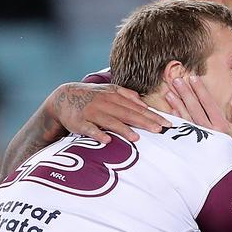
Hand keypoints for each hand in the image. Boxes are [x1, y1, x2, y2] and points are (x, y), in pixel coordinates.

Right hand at [47, 83, 171, 142]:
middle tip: (159, 130)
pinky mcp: (79, 122)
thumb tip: (145, 103)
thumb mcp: (110, 91)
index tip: (166, 124)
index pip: (138, 108)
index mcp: (115, 96)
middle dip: (145, 122)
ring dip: (123, 129)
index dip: (153, 115)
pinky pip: (89, 129)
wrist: (64, 97)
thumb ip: (127, 95)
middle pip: (128, 114)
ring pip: (110, 121)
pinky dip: (97, 134)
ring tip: (136, 138)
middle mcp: (105, 103)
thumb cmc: (93, 97)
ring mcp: (92, 113)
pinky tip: (106, 140)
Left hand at [167, 75, 231, 160]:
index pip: (209, 104)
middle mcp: (209, 133)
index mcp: (223, 127)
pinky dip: (177, 120)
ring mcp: (200, 141)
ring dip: (177, 105)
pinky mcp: (195, 146)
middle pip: (195, 109)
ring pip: (187, 119)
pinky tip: (171, 110)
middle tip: (177, 80)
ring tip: (170, 92)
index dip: (201, 91)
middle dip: (186, 93)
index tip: (194, 78)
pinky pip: (184, 131)